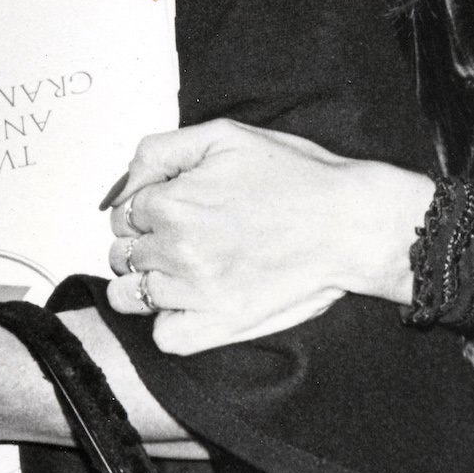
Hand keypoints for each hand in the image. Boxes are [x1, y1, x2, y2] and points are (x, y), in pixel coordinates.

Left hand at [103, 119, 418, 353]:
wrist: (352, 223)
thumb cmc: (297, 178)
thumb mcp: (222, 136)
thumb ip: (160, 151)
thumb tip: (124, 181)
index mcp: (173, 203)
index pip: (121, 212)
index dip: (142, 207)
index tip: (168, 207)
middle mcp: (177, 249)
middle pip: (122, 252)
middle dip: (141, 242)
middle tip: (178, 235)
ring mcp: (197, 292)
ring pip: (130, 296)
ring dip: (145, 282)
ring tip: (178, 270)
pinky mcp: (222, 324)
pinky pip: (166, 336)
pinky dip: (170, 323)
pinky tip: (191, 303)